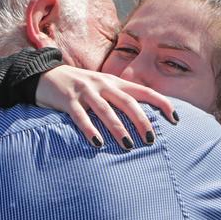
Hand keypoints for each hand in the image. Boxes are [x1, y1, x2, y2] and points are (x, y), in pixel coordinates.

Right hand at [35, 65, 177, 149]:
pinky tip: (97, 143)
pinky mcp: (67, 100)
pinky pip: (80, 116)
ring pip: (106, 110)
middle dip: (141, 121)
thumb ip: (119, 98)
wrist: (44, 74)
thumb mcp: (101, 87)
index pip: (144, 91)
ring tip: (129, 146)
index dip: (162, 103)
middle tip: (151, 139)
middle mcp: (102, 84)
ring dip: (118, 129)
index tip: (176, 119)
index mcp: (114, 82)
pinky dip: (89, 130)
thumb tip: (143, 117)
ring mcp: (85, 91)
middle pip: (128, 102)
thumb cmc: (78, 86)